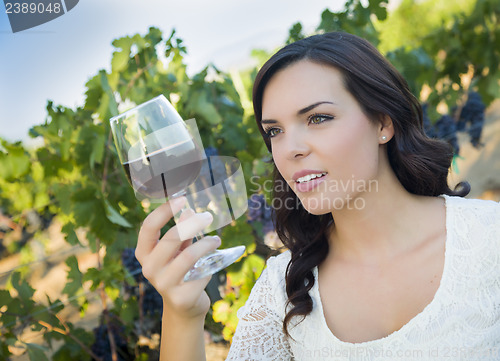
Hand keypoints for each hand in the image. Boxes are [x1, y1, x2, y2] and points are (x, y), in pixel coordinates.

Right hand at [135, 196, 219, 318]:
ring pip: (189, 255)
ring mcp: (163, 285)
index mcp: (144, 253)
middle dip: (193, 223)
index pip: (148, 227)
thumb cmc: (180, 271)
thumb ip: (181, 232)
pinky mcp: (181, 297)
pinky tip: (214, 262)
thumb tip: (190, 210)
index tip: (182, 199)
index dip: (164, 211)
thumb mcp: (177, 250)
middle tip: (208, 216)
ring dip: (206, 243)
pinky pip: (201, 273)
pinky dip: (210, 264)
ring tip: (216, 239)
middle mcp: (149, 268)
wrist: (184, 306)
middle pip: (172, 238)